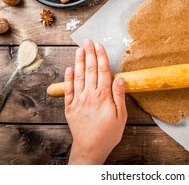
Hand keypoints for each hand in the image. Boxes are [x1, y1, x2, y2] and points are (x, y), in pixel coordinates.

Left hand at [64, 39, 126, 163]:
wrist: (90, 148)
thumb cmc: (109, 133)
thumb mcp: (121, 116)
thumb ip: (119, 95)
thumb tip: (120, 78)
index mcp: (103, 96)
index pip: (102, 71)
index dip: (101, 57)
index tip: (100, 46)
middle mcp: (89, 95)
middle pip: (89, 70)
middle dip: (89, 54)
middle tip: (88, 41)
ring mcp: (78, 100)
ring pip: (78, 76)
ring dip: (78, 61)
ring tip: (79, 49)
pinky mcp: (70, 107)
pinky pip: (68, 90)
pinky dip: (68, 78)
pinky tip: (69, 69)